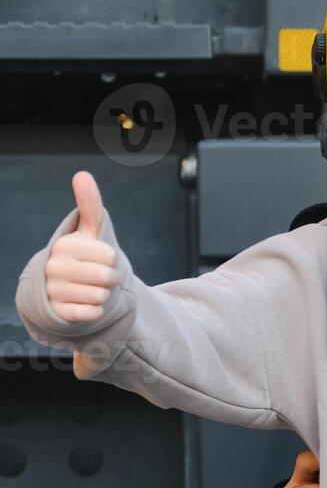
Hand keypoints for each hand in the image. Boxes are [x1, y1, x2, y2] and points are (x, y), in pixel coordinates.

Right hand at [45, 171, 118, 322]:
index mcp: (64, 245)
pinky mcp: (59, 313)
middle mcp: (53, 267)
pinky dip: (96, 311)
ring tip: (89, 289)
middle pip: (108, 277)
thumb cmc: (82, 256)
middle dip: (110, 278)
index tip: (99, 259)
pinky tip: (84, 304)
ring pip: (101, 296)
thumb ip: (89, 204)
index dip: (112, 260)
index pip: (111, 256)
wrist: (60, 288)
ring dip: (103, 295)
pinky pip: (93, 313)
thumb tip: (82, 174)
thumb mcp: (88, 230)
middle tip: (96, 276)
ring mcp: (53, 291)